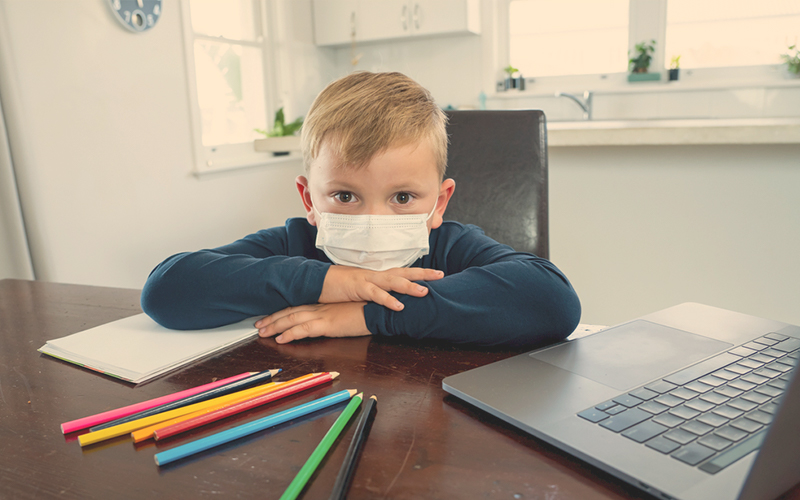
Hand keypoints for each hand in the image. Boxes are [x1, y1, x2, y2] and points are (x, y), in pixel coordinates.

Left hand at [255, 302, 370, 343]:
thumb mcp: (349, 311)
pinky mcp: (328, 324)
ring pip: (292, 319)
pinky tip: (280, 339)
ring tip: (263, 333)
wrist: (381, 309)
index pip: (298, 306)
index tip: (270, 317)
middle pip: (290, 311)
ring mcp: (323, 315)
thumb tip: (331, 321)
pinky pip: (304, 329)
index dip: (282, 312)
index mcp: (325, 304)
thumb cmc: (369, 309)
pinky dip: (290, 334)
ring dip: (275, 326)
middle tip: (258, 325)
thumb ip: (338, 315)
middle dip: (272, 319)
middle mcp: (320, 307)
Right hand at [319, 265, 443, 310]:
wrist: (317, 281)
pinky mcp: (357, 288)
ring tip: (425, 292)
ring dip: (409, 286)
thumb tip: (387, 300)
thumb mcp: (360, 290)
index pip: (402, 272)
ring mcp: (367, 280)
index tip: (436, 274)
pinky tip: (399, 306)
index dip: (419, 272)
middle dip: (422, 274)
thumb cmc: (337, 286)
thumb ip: (374, 293)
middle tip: (440, 275)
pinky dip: (388, 300)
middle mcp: (375, 275)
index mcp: (376, 276)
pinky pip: (376, 294)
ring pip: (393, 281)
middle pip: (403, 272)